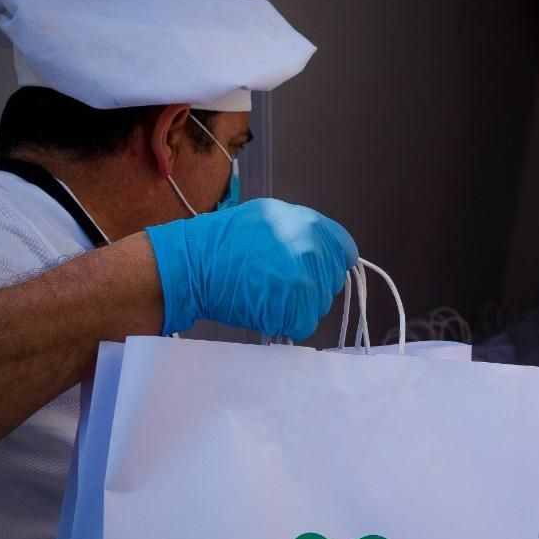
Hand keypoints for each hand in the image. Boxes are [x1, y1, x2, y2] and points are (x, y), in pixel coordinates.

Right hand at [145, 199, 356, 339]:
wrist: (194, 265)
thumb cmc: (225, 239)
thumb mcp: (270, 215)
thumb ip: (302, 230)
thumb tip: (321, 248)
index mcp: (312, 226)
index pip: (344, 252)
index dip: (329, 262)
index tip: (313, 269)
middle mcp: (315, 252)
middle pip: (332, 280)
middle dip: (312, 284)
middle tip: (280, 283)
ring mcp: (308, 282)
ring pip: (319, 304)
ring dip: (299, 305)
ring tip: (268, 294)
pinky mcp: (297, 310)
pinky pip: (304, 323)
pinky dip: (288, 322)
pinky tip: (267, 310)